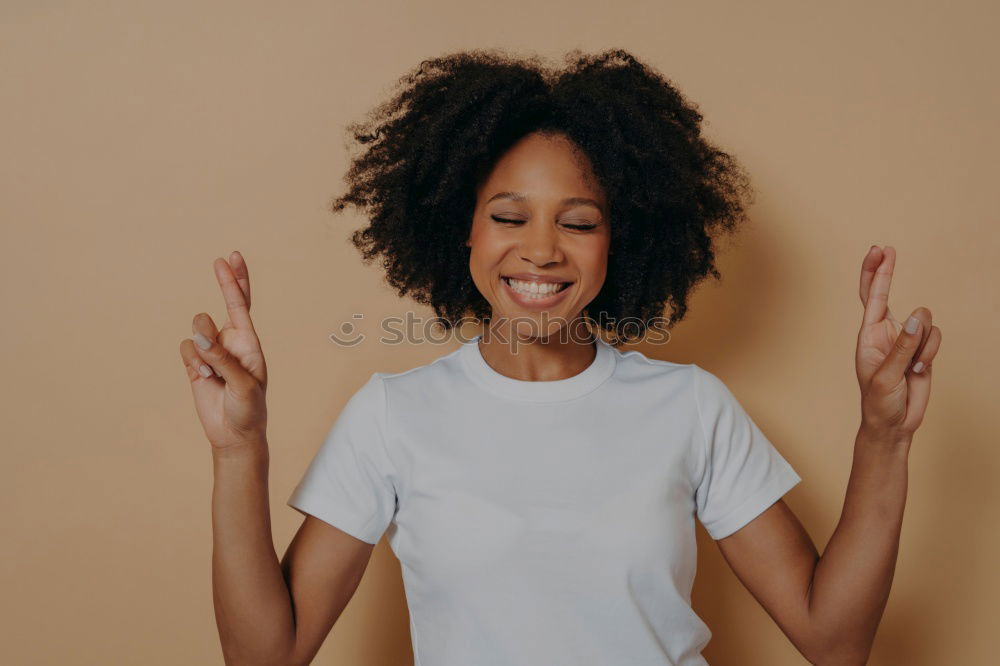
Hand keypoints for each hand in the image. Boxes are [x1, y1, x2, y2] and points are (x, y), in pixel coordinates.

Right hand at [179, 251, 268, 449]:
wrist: (234, 434)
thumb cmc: (248, 409)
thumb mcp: (243, 385)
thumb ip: (223, 359)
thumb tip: (202, 336)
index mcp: (249, 343)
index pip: (242, 305)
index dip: (236, 281)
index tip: (231, 258)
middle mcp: (231, 342)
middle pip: (226, 304)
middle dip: (225, 282)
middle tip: (221, 261)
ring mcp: (213, 351)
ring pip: (198, 328)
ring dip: (202, 346)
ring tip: (212, 370)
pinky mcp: (196, 363)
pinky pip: (186, 348)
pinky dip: (192, 361)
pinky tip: (203, 377)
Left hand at [856, 245, 941, 442]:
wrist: (894, 424)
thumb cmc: (878, 402)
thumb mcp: (886, 376)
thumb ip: (902, 347)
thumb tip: (915, 316)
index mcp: (869, 335)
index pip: (870, 297)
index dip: (874, 273)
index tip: (879, 250)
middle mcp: (886, 332)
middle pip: (888, 294)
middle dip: (887, 273)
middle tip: (887, 250)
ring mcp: (905, 340)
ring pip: (923, 319)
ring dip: (922, 341)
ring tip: (912, 365)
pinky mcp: (923, 349)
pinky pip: (935, 336)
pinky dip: (931, 351)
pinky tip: (920, 369)